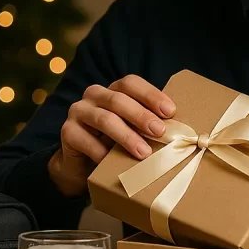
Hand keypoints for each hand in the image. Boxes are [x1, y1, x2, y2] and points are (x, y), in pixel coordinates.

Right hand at [48, 74, 175, 195]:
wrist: (82, 165)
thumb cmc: (114, 143)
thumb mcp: (132, 131)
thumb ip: (148, 125)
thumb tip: (180, 132)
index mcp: (113, 90)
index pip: (131, 83)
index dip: (151, 95)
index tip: (170, 112)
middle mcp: (94, 95)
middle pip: (118, 100)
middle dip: (142, 116)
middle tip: (160, 132)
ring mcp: (79, 111)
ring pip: (104, 118)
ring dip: (126, 136)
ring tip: (143, 152)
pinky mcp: (68, 131)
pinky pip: (86, 140)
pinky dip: (102, 153)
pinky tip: (113, 163)